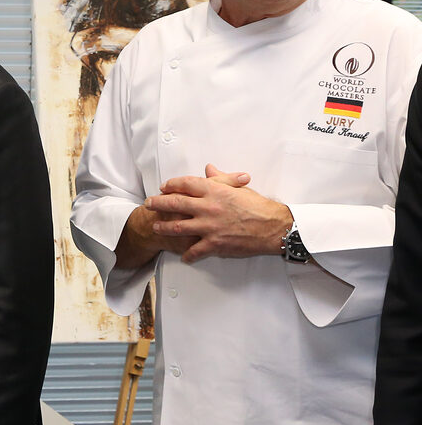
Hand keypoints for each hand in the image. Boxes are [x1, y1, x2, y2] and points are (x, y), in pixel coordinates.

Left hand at [147, 163, 285, 262]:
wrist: (275, 227)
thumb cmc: (260, 207)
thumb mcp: (240, 188)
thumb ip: (221, 179)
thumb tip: (208, 168)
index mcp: (215, 191)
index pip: (186, 184)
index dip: (171, 185)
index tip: (164, 187)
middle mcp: (209, 207)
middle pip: (175, 203)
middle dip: (158, 203)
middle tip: (149, 204)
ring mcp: (210, 227)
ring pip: (178, 227)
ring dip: (164, 227)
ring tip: (156, 226)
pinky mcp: (215, 244)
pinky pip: (195, 250)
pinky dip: (188, 254)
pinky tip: (184, 256)